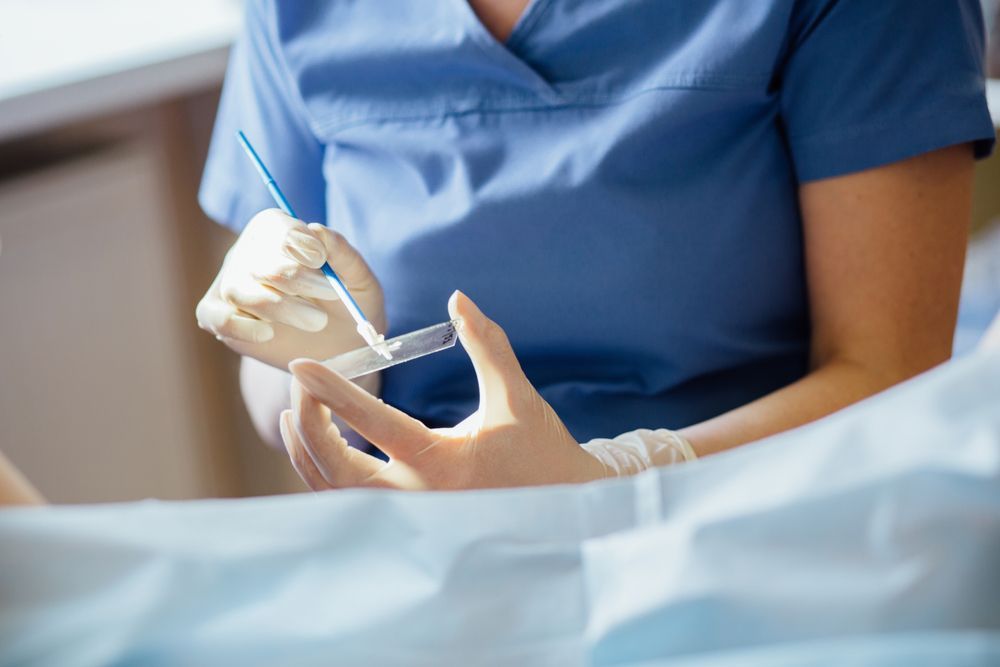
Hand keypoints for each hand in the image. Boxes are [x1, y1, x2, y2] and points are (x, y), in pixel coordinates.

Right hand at [196, 209, 384, 369]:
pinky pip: (217, 318)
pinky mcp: (221, 317)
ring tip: (316, 321)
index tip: (319, 259)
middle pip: (258, 261)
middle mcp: (249, 254)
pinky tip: (268, 335)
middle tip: (330, 294)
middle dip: (295, 278)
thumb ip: (344, 255)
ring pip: (238, 289)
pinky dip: (241, 327)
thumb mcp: (359, 280)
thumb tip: (318, 230)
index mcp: (279, 232)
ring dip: (278, 307)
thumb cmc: (348, 305)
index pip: (274, 226)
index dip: (294, 240)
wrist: (340, 346)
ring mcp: (231, 285)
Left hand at [280, 291, 604, 489]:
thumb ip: (487, 346)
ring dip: (308, 452)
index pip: (374, 424)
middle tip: (300, 382)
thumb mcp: (516, 397)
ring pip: (336, 493)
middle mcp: (418, 497)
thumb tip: (459, 299)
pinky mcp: (407, 521)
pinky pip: (350, 503)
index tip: (302, 366)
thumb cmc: (540, 451)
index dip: (333, 392)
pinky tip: (317, 444)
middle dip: (309, 424)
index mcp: (443, 464)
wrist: (560, 507)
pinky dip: (325, 474)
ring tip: (296, 411)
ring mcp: (409, 516)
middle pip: (337, 469)